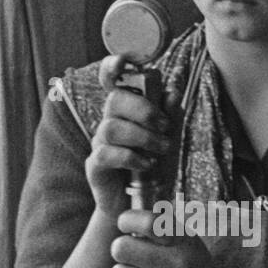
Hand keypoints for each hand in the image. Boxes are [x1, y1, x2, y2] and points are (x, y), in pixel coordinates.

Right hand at [85, 55, 176, 220]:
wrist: (134, 207)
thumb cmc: (150, 169)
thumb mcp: (167, 141)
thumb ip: (170, 117)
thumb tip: (173, 91)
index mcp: (124, 111)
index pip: (111, 81)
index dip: (112, 66)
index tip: (125, 61)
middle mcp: (109, 123)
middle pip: (115, 100)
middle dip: (143, 110)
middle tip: (165, 126)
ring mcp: (99, 144)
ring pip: (111, 126)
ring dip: (142, 136)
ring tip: (161, 150)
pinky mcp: (95, 166)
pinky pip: (105, 154)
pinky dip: (130, 157)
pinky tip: (147, 165)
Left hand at [110, 208, 241, 267]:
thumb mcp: (190, 247)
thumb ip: (161, 232)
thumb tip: (123, 223)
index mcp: (186, 241)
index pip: (147, 221)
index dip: (127, 220)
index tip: (125, 226)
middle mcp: (179, 262)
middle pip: (121, 247)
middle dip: (121, 251)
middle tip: (131, 257)